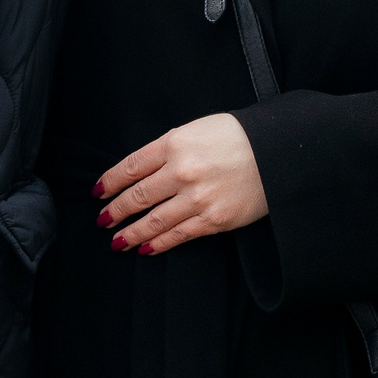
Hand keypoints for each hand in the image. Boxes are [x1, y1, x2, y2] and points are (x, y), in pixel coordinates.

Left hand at [93, 113, 267, 254]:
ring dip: (131, 233)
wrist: (279, 151)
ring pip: (153, 221)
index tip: (99, 192)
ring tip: (117, 241)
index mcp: (175, 143)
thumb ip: (169, 149)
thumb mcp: (198, 129)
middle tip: (102, 220)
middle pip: (138, 196)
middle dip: (116, 211)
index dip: (110, 182)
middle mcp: (182, 170)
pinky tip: (146, 248)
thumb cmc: (239, 136)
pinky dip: (158, 243)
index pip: (131, 166)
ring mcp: (197, 197)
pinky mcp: (214, 219)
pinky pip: (178, 235)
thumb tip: (142, 172)